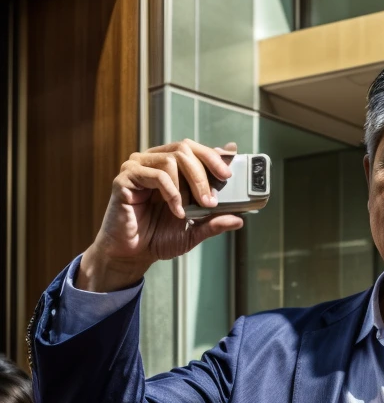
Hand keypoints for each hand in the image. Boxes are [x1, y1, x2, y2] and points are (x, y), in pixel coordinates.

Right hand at [78, 139, 244, 292]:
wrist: (133, 254)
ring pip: (171, 159)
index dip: (214, 155)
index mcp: (171, 169)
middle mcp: (154, 162)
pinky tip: (176, 210)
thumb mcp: (194, 231)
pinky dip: (171, 192)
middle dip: (204, 174)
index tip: (230, 169)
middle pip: (185, 149)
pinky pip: (155, 175)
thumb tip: (239, 219)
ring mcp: (138, 167)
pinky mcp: (126, 178)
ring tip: (193, 209)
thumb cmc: (159, 237)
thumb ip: (214, 222)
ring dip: (189, 184)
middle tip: (212, 199)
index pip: (194, 150)